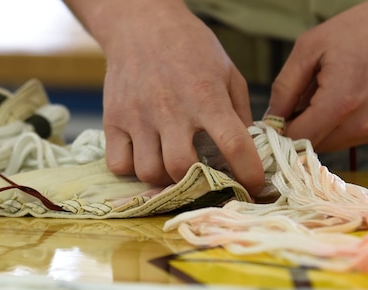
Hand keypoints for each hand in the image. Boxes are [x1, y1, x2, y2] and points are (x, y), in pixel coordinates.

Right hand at [65, 0, 263, 194]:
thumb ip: (238, 112)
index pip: (234, 144)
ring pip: (148, 171)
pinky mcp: (112, 120)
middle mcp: (171, 109)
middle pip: (181, 167)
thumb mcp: (227, 72)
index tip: (254, 186)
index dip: (248, 173)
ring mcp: (137, 116)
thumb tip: (246, 151)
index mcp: (206, 96)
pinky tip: (143, 157)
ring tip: (171, 165)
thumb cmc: (190, 48)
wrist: (141, 25)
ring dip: (164, 178)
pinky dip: (132, 169)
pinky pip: (118, 164)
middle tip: (201, 177)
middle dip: (196, 182)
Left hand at [269, 0, 367, 151]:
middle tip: (293, 105)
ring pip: (328, 145)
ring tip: (318, 99)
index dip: (278, 133)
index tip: (269, 123)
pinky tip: (338, 102)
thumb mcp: (309, 49)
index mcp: (340, 103)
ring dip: (316, 130)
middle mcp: (361, 124)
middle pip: (311, 146)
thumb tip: (271, 118)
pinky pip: (347, 139)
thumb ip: (285, 88)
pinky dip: (335, 127)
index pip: (296, 138)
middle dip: (296, 130)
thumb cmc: (360, 30)